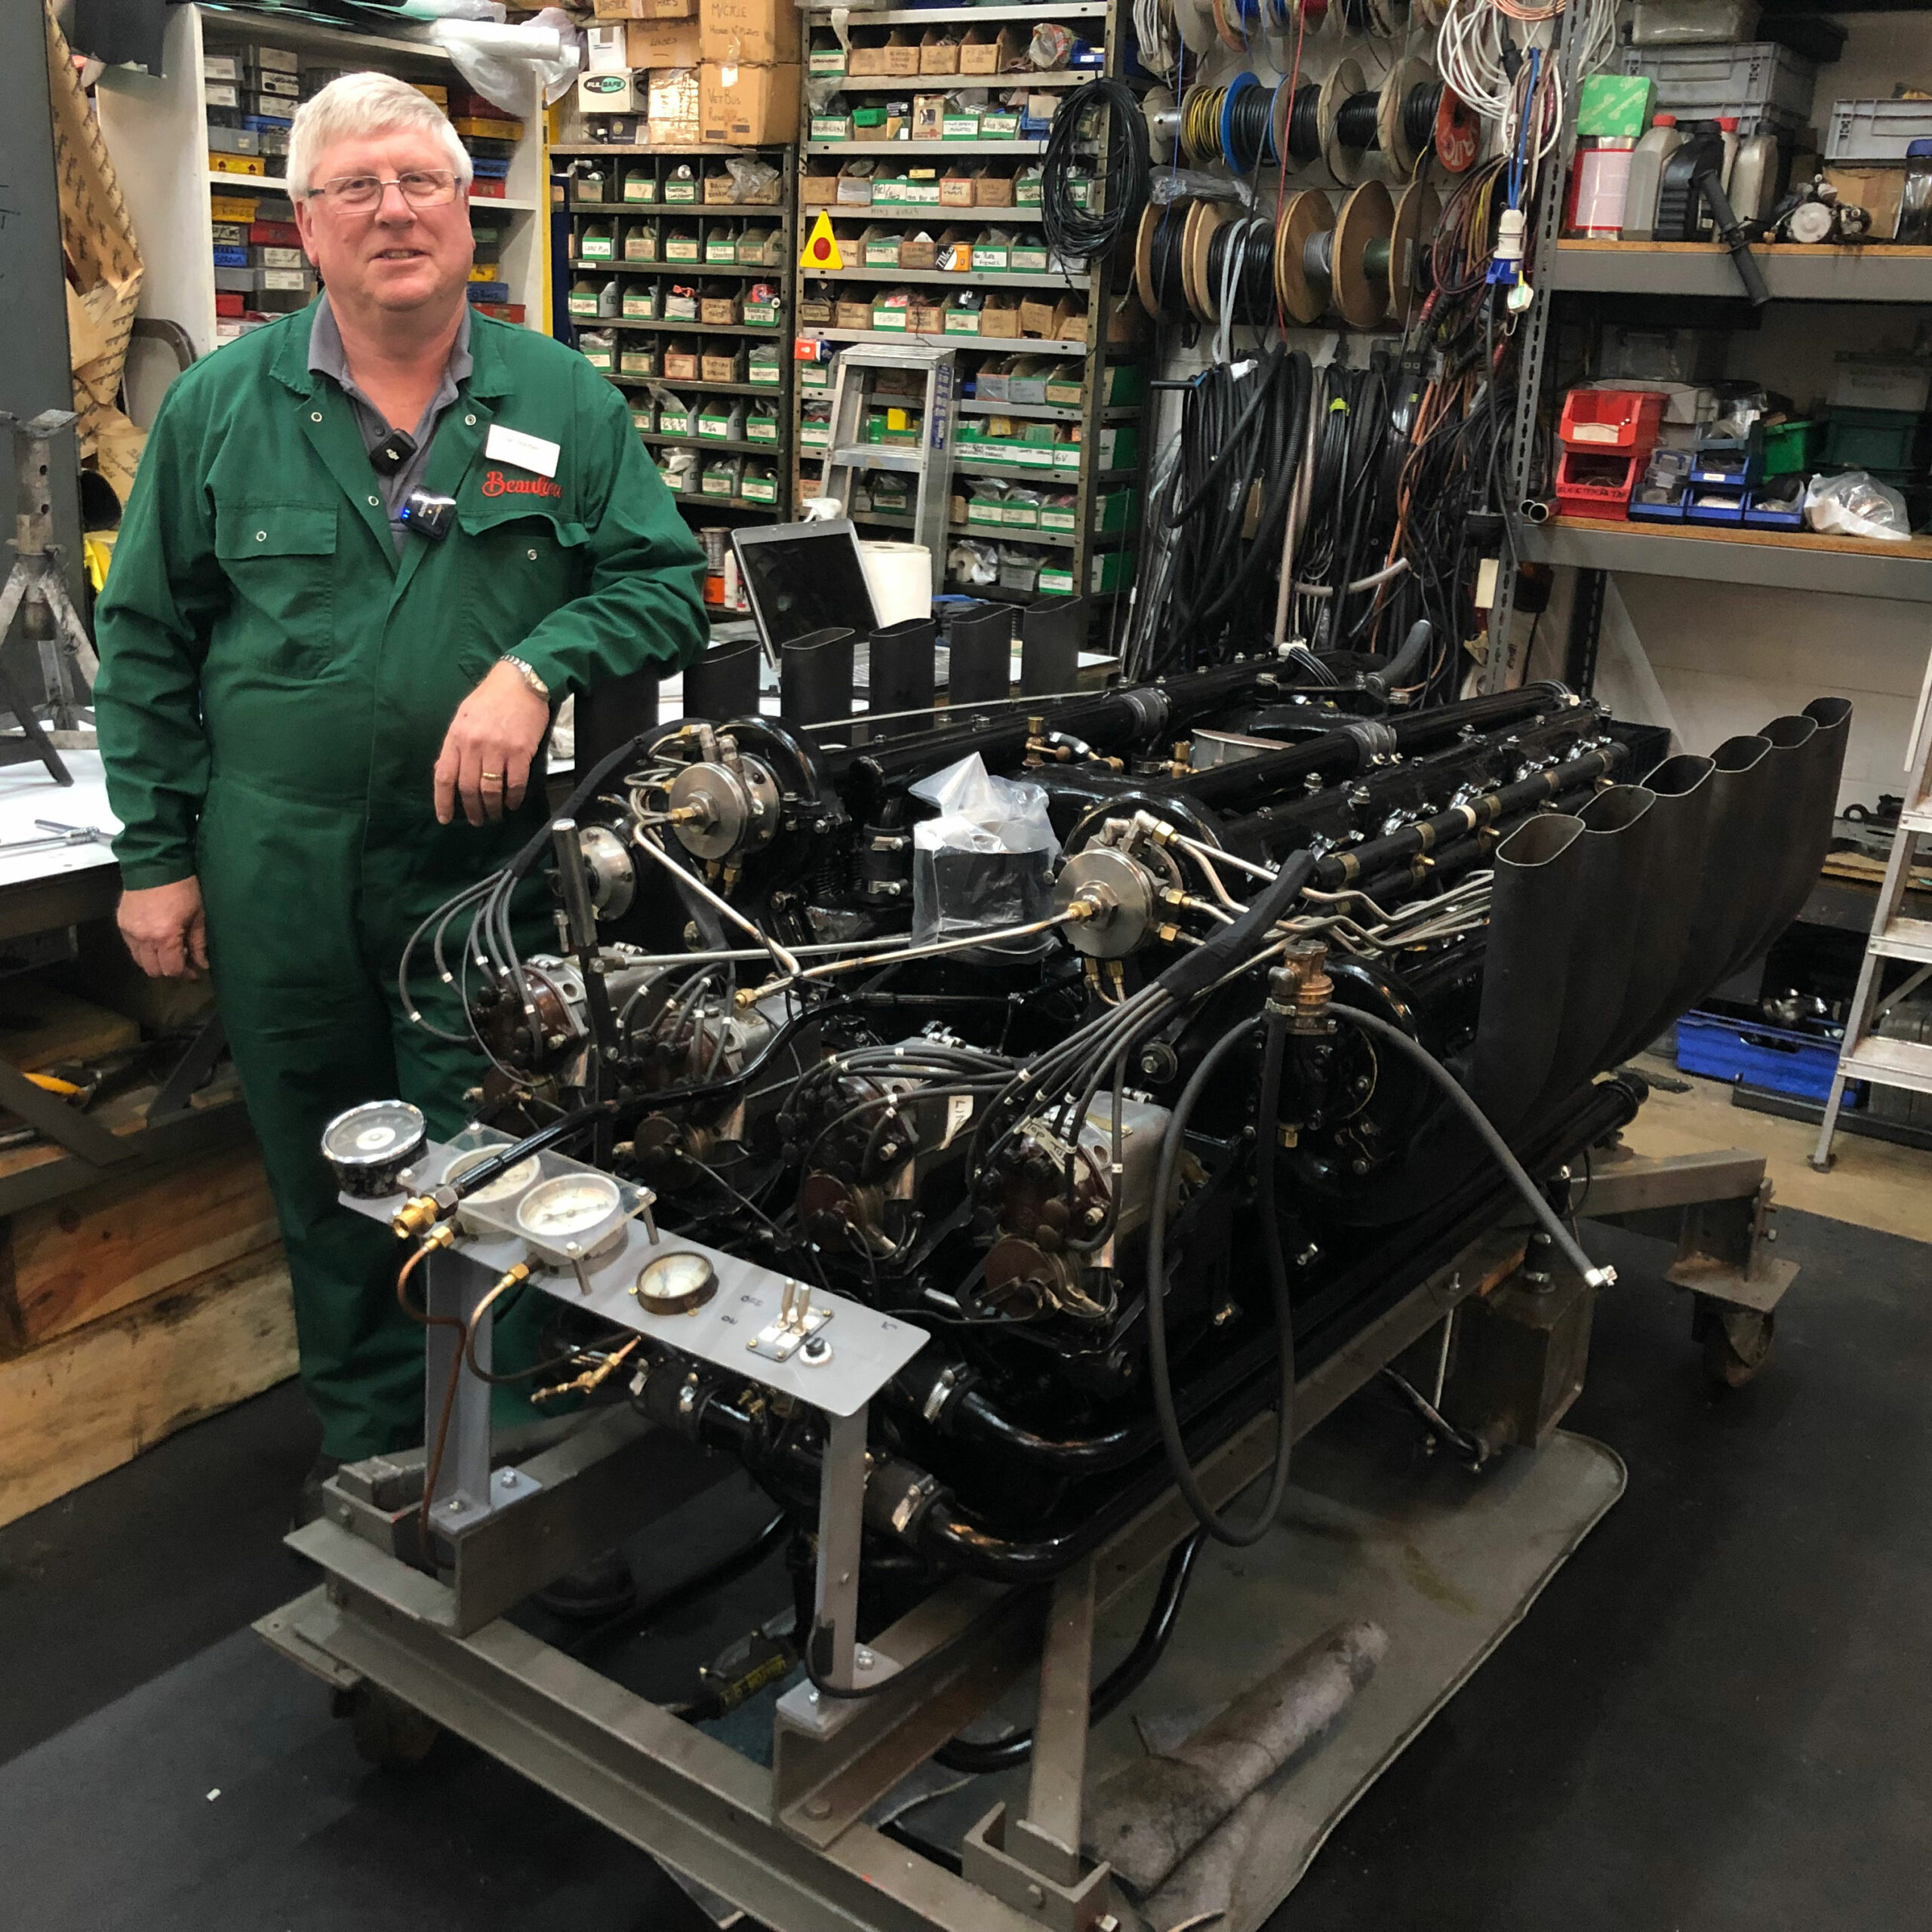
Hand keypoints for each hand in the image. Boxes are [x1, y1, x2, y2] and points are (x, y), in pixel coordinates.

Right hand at [119, 877, 208, 978]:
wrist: (156, 864)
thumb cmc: (184, 888)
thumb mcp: (198, 915)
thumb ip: (198, 943)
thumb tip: (202, 964)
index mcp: (164, 937)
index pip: (171, 969)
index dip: (184, 973)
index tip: (194, 970)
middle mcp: (143, 938)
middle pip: (153, 969)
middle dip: (168, 969)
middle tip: (181, 960)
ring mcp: (128, 931)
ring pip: (139, 960)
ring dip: (153, 960)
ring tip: (168, 949)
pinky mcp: (120, 923)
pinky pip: (130, 946)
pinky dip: (142, 948)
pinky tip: (155, 939)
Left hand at [433, 660, 549, 825]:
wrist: (521, 681)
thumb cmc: (491, 697)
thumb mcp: (464, 716)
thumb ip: (456, 744)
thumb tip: (447, 770)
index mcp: (456, 736)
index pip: (444, 776)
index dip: (443, 802)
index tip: (445, 818)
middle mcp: (474, 745)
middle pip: (468, 788)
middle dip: (472, 809)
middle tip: (477, 820)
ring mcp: (498, 749)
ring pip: (491, 790)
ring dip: (493, 808)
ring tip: (495, 815)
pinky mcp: (520, 752)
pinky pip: (515, 783)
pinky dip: (514, 798)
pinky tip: (514, 803)